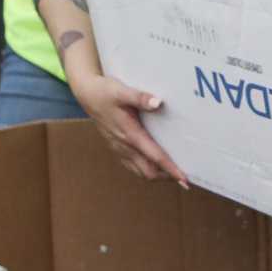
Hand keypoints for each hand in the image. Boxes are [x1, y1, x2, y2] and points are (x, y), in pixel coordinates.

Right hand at [72, 72, 189, 186]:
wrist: (87, 95)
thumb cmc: (105, 92)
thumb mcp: (122, 91)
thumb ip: (140, 98)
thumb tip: (158, 103)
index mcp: (130, 135)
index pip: (154, 157)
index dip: (170, 169)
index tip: (184, 179)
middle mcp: (124, 146)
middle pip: (148, 172)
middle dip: (166, 176)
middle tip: (184, 176)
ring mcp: (119, 149)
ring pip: (140, 172)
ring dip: (157, 174)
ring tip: (173, 172)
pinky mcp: (116, 148)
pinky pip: (132, 166)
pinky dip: (146, 169)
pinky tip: (154, 163)